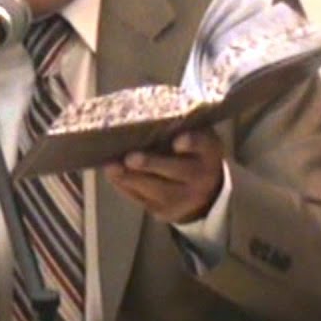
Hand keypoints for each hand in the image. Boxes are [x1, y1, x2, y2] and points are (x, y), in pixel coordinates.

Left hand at [104, 127, 224, 223]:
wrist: (204, 190)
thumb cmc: (190, 151)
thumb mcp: (194, 134)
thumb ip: (176, 124)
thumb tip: (142, 107)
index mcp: (209, 151)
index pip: (203, 145)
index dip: (192, 143)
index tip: (178, 141)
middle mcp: (202, 177)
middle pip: (178, 171)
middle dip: (152, 165)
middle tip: (130, 158)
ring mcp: (185, 199)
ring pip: (158, 190)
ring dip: (131, 178)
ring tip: (112, 167)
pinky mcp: (166, 212)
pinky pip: (144, 201)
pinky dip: (125, 187)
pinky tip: (113, 175)